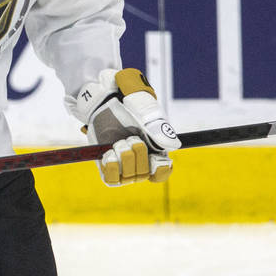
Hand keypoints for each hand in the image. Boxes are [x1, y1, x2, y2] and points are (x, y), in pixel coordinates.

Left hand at [72, 68, 179, 185]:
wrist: (101, 95)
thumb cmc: (126, 96)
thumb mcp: (143, 106)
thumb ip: (158, 124)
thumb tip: (174, 146)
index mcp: (156, 146)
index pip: (163, 171)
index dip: (161, 170)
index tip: (155, 159)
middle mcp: (141, 158)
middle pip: (145, 173)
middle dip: (137, 154)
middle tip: (130, 137)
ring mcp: (124, 163)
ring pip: (129, 177)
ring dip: (123, 158)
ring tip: (117, 141)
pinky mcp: (108, 165)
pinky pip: (111, 179)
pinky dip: (111, 168)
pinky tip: (109, 154)